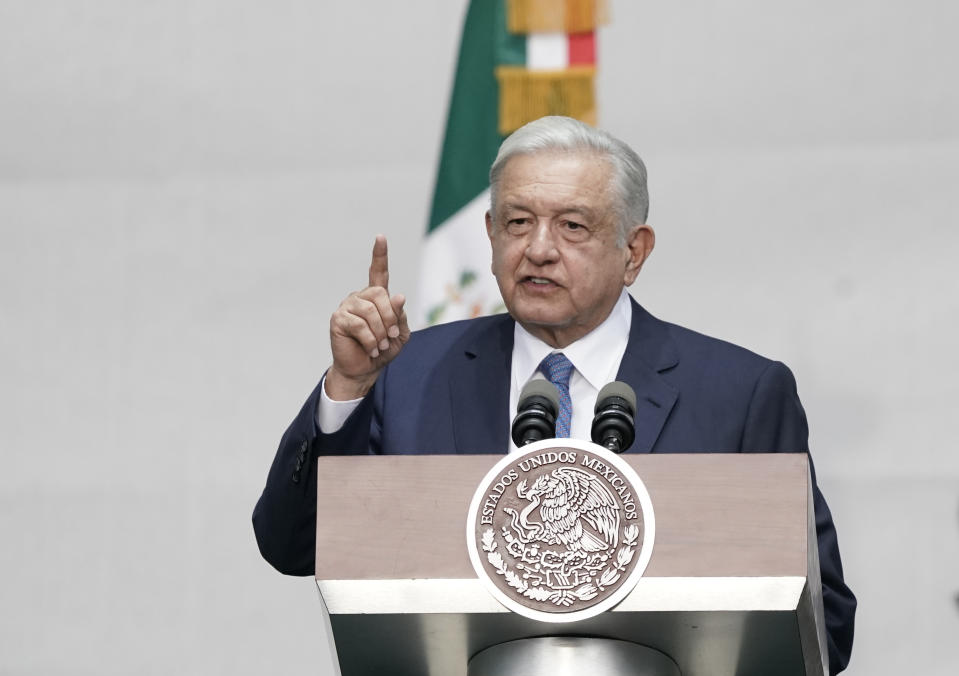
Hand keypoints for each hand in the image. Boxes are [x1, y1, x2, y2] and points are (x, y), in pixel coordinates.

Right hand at [325, 235, 410, 399]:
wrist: (364, 369)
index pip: (378, 272)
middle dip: (390, 318)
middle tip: (390, 337)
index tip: (380, 237)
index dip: (379, 255)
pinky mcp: (338, 319)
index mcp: (376, 298)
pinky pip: (359, 325)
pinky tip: (369, 348)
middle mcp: (360, 297)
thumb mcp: (400, 334)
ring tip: (379, 346)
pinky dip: (369, 339)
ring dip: (380, 332)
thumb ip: (400, 316)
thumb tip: (398, 296)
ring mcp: (347, 306)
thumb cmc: (382, 350)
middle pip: (380, 295)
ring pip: (370, 311)